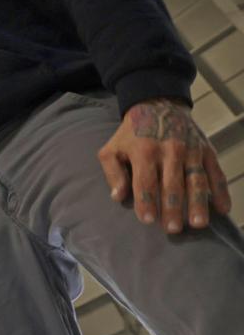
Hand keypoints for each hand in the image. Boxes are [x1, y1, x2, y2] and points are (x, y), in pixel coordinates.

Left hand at [97, 98, 231, 232]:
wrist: (158, 106)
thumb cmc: (130, 135)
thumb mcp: (112, 149)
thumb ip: (112, 172)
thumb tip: (117, 196)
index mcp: (144, 151)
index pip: (145, 181)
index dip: (146, 201)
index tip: (147, 221)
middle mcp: (170, 150)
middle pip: (172, 184)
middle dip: (173, 207)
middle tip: (172, 229)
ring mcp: (192, 150)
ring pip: (196, 180)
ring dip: (198, 203)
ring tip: (198, 224)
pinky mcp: (207, 150)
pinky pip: (216, 173)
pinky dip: (221, 191)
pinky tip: (223, 209)